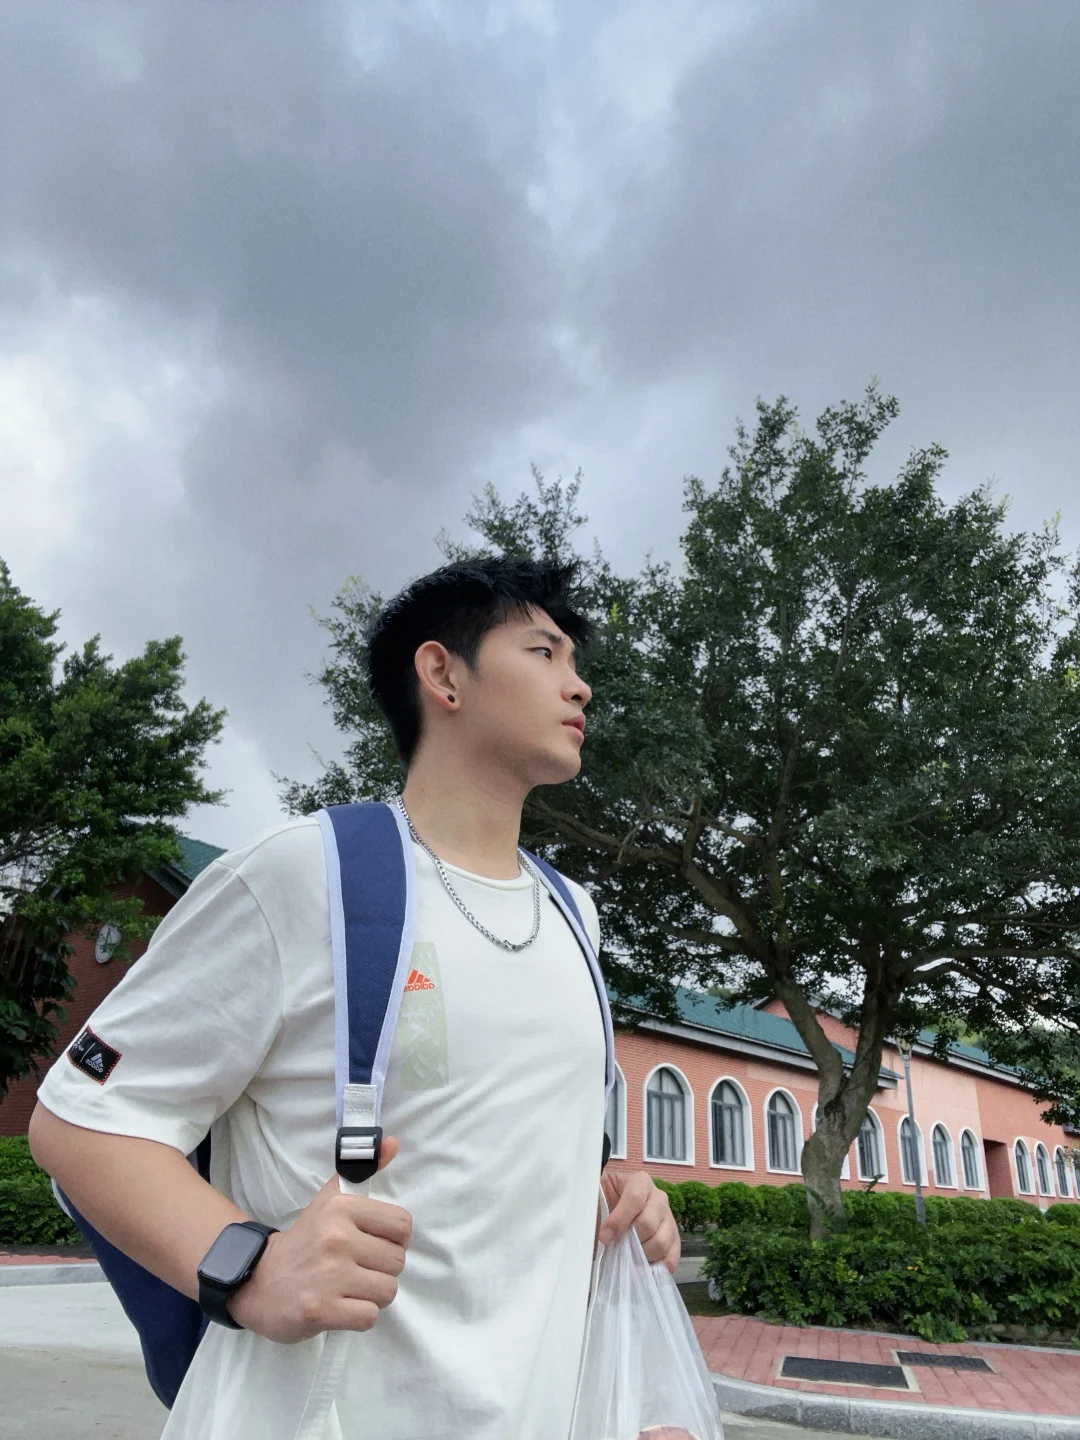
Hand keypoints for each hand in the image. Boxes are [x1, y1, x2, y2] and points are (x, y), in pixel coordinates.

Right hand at [229, 1136, 410, 1342]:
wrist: (257, 1280)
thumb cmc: (305, 1239)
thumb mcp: (330, 1199)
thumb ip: (363, 1171)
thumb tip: (394, 1142)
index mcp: (342, 1208)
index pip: (402, 1226)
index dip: (393, 1239)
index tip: (374, 1243)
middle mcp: (337, 1239)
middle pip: (397, 1261)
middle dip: (382, 1269)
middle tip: (357, 1269)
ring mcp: (328, 1276)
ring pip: (387, 1291)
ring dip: (372, 1295)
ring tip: (349, 1288)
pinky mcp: (320, 1310)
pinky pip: (369, 1317)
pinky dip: (360, 1316)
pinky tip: (342, 1306)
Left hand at [598, 1169, 680, 1273]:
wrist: (612, 1208)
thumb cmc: (602, 1201)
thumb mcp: (595, 1196)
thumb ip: (595, 1206)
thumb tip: (600, 1231)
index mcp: (640, 1181)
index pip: (635, 1199)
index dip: (619, 1220)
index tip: (604, 1236)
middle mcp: (659, 1197)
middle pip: (648, 1224)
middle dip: (629, 1241)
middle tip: (615, 1249)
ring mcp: (669, 1218)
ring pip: (661, 1242)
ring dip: (641, 1256)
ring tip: (626, 1257)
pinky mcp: (673, 1238)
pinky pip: (672, 1256)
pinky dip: (657, 1267)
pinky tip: (642, 1268)